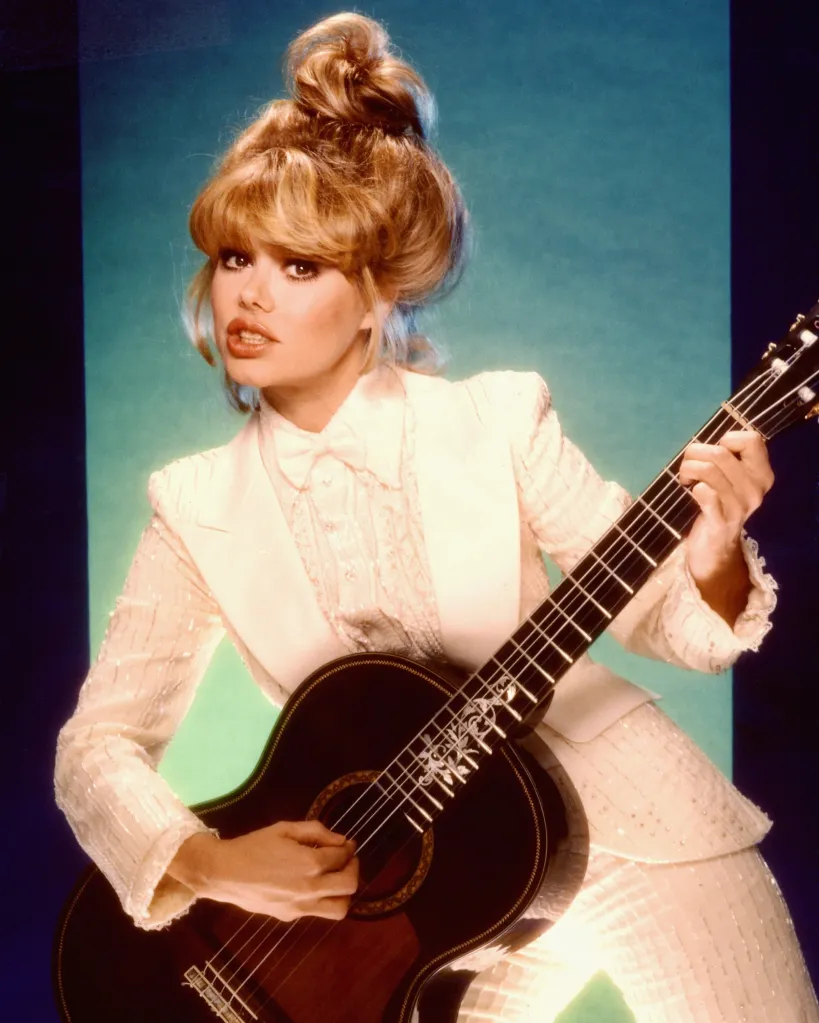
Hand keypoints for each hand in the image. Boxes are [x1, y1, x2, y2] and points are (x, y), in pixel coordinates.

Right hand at [168, 820, 359, 920]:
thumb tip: (341, 841)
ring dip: (344, 892)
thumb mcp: (285, 829)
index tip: (348, 843)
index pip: (342, 857)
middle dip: (353, 868)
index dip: (348, 848)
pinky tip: (315, 886)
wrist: (224, 873)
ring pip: (340, 908)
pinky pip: (318, 912)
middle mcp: (310, 888)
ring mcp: (300, 907)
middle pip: (349, 885)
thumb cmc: (254, 845)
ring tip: (335, 878)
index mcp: (310, 863)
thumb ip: (316, 832)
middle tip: (347, 859)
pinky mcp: (290, 916)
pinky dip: (325, 900)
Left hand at [679, 430, 773, 622]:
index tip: (715, 453)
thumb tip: (708, 442)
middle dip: (695, 454)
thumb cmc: (719, 506)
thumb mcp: (732, 480)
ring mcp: (739, 507)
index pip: (751, 440)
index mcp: (762, 475)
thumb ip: (729, 459)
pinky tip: (690, 491)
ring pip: (709, 471)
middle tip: (688, 466)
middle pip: (720, 453)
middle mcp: (756, 490)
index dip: (726, 440)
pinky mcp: (720, 521)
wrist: (716, 549)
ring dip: (688, 469)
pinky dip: (693, 488)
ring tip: (685, 478)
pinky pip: (705, 494)